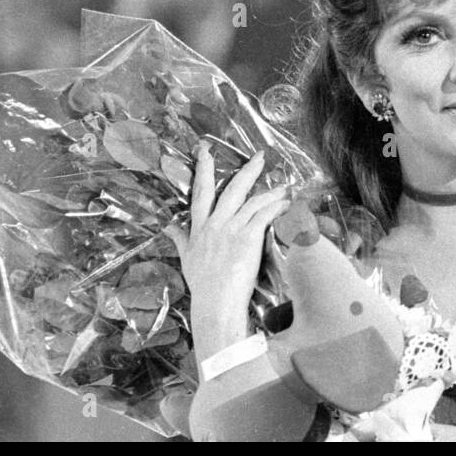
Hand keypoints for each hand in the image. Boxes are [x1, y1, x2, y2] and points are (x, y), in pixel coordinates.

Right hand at [163, 144, 289, 361]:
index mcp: (200, 228)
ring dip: (271, 191)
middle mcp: (214, 225)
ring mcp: (230, 230)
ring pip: (252, 200)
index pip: (200, 193)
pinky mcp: (246, 237)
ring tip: (285, 185)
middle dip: (246, 170)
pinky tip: (287, 203)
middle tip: (260, 156)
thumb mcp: (186, 259)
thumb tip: (169, 227)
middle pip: (230, 189)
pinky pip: (264, 215)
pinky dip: (276, 206)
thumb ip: (180, 239)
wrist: (215, 304)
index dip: (203, 170)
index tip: (205, 151)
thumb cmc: (203, 285)